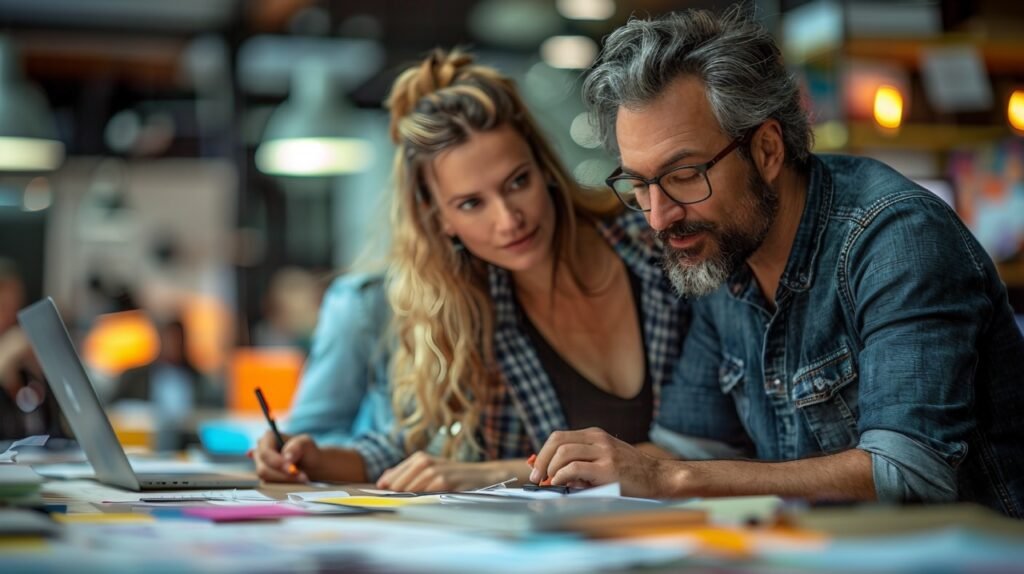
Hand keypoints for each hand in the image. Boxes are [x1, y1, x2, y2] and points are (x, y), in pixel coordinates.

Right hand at [251, 431, 320, 482]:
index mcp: (268, 438)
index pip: (265, 452)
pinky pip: (270, 486)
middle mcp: (261, 452)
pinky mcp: (266, 479)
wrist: (313, 467)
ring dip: (285, 481)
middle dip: (282, 475)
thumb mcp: (306, 444)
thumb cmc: (308, 452)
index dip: (276, 462)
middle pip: (263, 468)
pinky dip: (284, 486)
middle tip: (301, 477)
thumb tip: (287, 457)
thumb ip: (296, 447)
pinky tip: (297, 483)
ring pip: (266, 479)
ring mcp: (261, 466)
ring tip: (303, 479)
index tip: (292, 469)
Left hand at [376, 452, 512, 492]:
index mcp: (421, 458)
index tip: (379, 490)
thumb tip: (383, 481)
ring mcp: (438, 472)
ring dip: (406, 494)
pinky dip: (422, 497)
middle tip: (386, 499)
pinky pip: (430, 491)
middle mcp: (428, 463)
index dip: (387, 482)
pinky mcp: (447, 482)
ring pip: (415, 485)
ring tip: (398, 502)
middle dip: (394, 489)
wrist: (481, 475)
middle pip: (403, 479)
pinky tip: (416, 502)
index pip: (397, 472)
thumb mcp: (430, 470)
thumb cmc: (452, 475)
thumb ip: (407, 474)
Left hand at [529, 427, 668, 497]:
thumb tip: (551, 475)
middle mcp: (598, 439)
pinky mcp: (608, 469)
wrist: (658, 478)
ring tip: (550, 482)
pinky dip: (561, 476)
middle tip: (536, 477)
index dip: (543, 452)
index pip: (558, 437)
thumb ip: (581, 462)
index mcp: (594, 435)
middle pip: (557, 441)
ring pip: (563, 452)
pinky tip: (559, 484)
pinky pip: (575, 468)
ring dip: (550, 469)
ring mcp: (603, 452)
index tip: (537, 469)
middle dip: (542, 460)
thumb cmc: (630, 473)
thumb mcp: (604, 460)